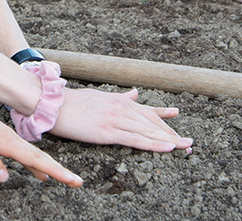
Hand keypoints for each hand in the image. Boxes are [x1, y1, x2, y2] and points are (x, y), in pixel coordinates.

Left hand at [0, 92, 82, 186]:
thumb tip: (6, 177)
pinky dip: (33, 164)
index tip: (73, 180)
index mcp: (5, 141)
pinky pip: (23, 154)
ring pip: (33, 156)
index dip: (56, 171)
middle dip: (60, 171)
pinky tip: (38, 174)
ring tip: (64, 179)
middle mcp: (10, 138)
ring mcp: (6, 138)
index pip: (35, 160)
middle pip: (40, 158)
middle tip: (78, 183)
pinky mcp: (0, 138)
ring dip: (49, 168)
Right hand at [49, 88, 191, 152]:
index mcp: (119, 100)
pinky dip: (153, 143)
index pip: (147, 111)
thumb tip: (136, 93)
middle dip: (172, 133)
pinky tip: (167, 147)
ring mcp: (115, 119)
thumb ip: (120, 97)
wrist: (52, 104)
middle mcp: (121, 108)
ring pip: (148, 131)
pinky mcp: (107, 131)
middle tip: (188, 143)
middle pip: (152, 122)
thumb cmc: (72, 102)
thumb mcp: (100, 97)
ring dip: (169, 140)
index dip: (164, 119)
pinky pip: (136, 139)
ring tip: (185, 147)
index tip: (178, 121)